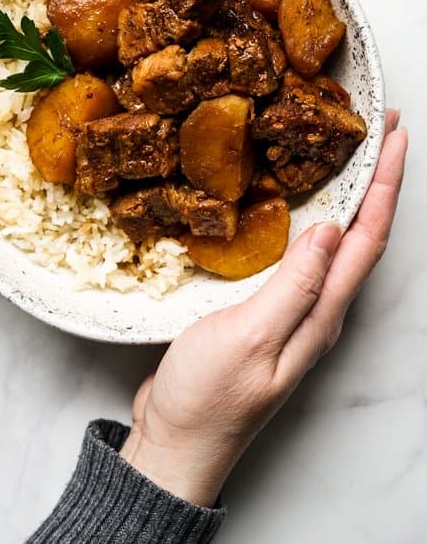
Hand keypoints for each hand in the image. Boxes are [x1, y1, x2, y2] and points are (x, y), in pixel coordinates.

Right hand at [122, 110, 406, 506]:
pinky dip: (308, 218)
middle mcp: (316, 311)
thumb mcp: (250, 338)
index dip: (385, 186)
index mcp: (321, 316)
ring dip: (348, 195)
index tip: (394, 138)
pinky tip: (295, 205)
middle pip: (360, 236)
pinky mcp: (264, 309)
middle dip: (376, 181)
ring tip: (348, 154)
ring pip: (332, 243)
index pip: (367, 240)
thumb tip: (332, 231)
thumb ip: (294, 286)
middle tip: (380, 131)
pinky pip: (298, 253)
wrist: (176, 439)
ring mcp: (291, 311)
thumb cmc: (209, 397)